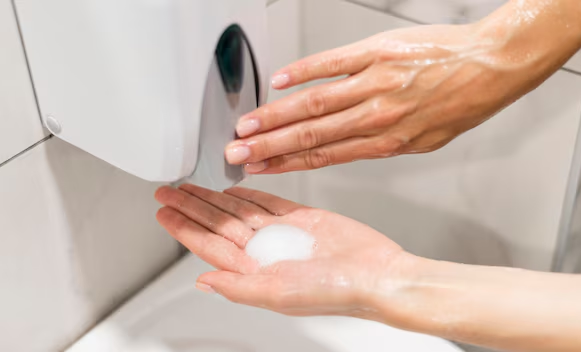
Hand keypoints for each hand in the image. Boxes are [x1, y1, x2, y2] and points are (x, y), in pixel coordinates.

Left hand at [154, 184, 412, 320]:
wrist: (377, 274)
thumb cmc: (336, 290)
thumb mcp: (280, 293)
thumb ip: (238, 287)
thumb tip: (202, 281)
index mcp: (255, 272)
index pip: (208, 246)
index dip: (184, 229)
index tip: (165, 212)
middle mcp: (265, 253)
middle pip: (218, 225)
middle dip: (191, 207)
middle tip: (168, 191)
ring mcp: (282, 234)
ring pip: (238, 211)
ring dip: (214, 198)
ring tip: (191, 185)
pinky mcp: (302, 219)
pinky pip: (268, 203)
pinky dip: (249, 194)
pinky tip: (232, 189)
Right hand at [225, 3, 580, 173]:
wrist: (489, 67)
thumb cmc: (459, 102)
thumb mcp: (423, 139)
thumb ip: (381, 144)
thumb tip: (348, 147)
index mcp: (385, 142)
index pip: (323, 157)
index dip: (286, 165)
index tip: (261, 169)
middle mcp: (375, 117)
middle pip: (310, 135)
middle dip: (268, 147)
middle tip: (238, 152)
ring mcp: (373, 83)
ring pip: (314, 104)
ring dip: (276, 115)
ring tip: (248, 124)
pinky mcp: (375, 53)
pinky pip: (331, 64)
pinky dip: (302, 72)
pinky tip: (280, 81)